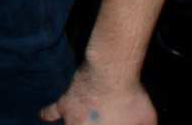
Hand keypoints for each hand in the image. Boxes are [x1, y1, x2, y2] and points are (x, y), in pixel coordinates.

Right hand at [41, 62, 156, 124]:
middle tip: (103, 120)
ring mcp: (72, 121)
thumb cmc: (131, 97)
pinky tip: (44, 116)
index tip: (114, 123)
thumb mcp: (147, 120)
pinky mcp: (65, 105)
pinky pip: (50, 112)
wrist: (112, 72)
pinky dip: (47, 115)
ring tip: (79, 122)